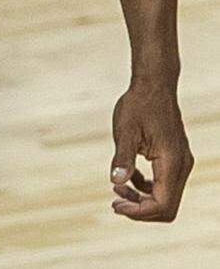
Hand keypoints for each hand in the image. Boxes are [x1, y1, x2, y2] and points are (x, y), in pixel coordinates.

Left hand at [110, 82, 192, 221]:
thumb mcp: (125, 129)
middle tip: (115, 203)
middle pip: (167, 207)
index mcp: (172, 162)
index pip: (162, 204)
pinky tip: (129, 178)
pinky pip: (165, 184)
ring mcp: (181, 163)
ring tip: (117, 189)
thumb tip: (116, 181)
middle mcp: (182, 166)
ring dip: (143, 199)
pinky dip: (147, 187)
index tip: (116, 206)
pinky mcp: (175, 158)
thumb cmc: (138, 103)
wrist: (154, 84)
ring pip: (167, 197)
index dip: (139, 212)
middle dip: (141, 210)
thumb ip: (123, 157)